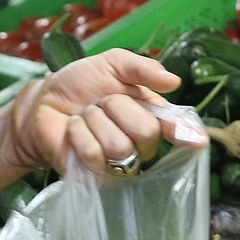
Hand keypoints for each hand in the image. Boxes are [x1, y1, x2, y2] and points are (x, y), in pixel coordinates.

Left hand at [9, 49, 189, 174]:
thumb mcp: (112, 63)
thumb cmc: (81, 83)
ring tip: (85, 117)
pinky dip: (78, 134)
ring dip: (94, 120)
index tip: (196, 141)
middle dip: (117, 107)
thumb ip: (142, 68)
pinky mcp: (95, 175)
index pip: (178, 129)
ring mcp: (119, 161)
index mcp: (151, 114)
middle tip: (101, 102)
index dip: (188, 134)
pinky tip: (73, 131)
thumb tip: (174, 81)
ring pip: (119, 144)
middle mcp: (140, 142)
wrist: (44, 100)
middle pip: (147, 132)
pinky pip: (94, 155)